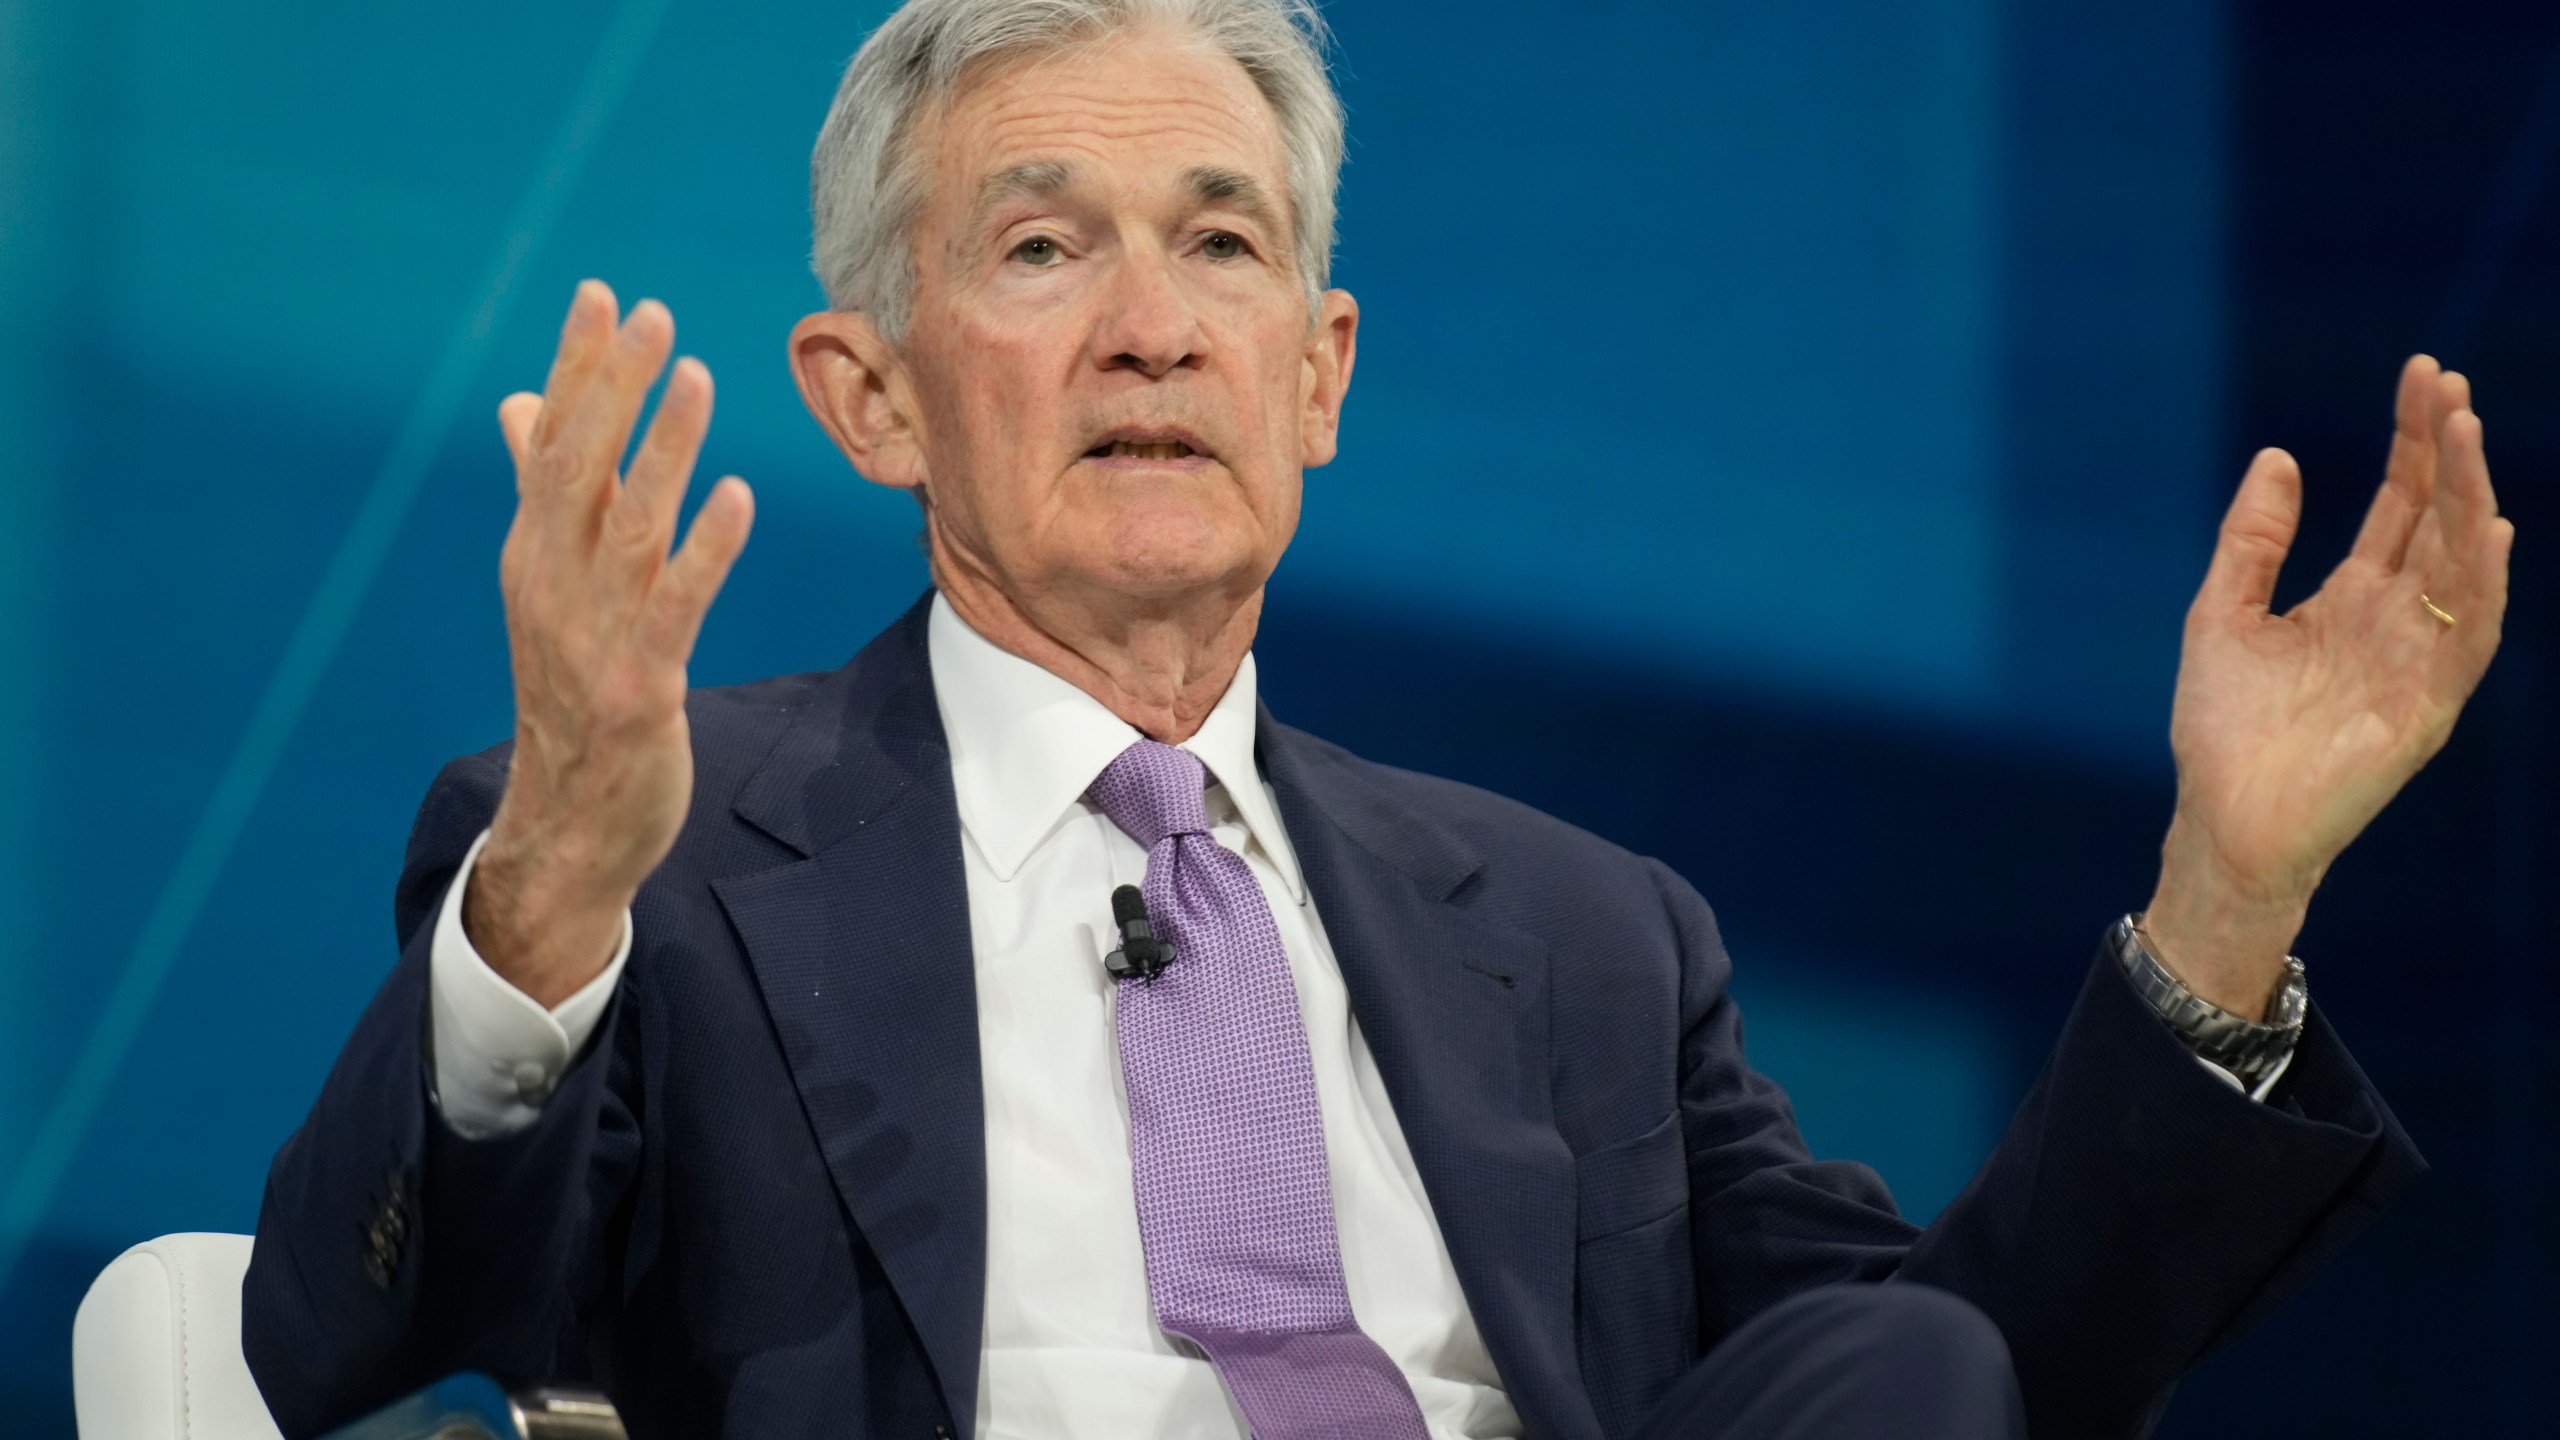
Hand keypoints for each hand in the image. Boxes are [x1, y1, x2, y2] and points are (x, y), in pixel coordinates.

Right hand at [465, 281, 754, 1006]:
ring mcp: (593, 635)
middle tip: (649, 312)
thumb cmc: (568, 692)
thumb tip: (519, 404)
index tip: (601, 295)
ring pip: (628, 525)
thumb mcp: (549, 587)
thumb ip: (544, 496)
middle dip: (612, 387)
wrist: (565, 824)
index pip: (550, 442)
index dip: (577, 369)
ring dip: (661, 449)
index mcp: (534, 554)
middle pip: (579, 467)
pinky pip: (676, 607)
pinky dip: (704, 550)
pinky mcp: (638, 686)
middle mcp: (554, 583)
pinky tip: (735, 496)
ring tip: (696, 376)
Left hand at [2143, 355, 2510, 1016]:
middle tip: (2449, 386)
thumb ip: (2252, 540)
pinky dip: (2482, 586)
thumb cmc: (2223, 729)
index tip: (2422, 374)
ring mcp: (2419, 661)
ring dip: (2471, 499)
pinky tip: (2489, 532)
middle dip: (2449, 453)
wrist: (2223, 820)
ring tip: (2466, 433)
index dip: (2414, 441)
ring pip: (2462, 564)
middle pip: (2439, 519)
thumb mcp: (2222, 612)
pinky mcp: (2426, 707)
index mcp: (2353, 596)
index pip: (2400, 502)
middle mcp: (2397, 619)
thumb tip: (2277, 454)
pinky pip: (2469, 639)